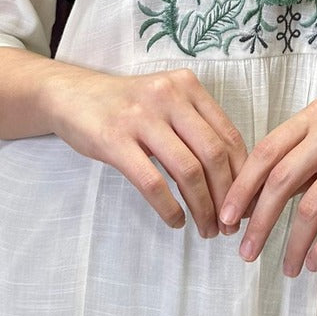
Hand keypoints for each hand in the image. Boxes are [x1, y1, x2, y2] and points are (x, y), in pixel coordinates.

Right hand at [47, 67, 246, 237]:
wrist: (70, 95)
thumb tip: (234, 178)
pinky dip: (169, 207)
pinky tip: (176, 221)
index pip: (229, 135)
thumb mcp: (166, 103)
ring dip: (203, 207)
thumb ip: (196, 128)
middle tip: (229, 225)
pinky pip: (151, 181)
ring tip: (206, 229)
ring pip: (188, 170)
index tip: (246, 204)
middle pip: (214, 154)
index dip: (243, 175)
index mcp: (187, 86)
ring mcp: (140, 116)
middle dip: (227, 196)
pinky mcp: (114, 139)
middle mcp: (168, 95)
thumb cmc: (125, 107)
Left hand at [219, 99, 316, 274]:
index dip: (242, 187)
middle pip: (281, 179)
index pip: (266, 151)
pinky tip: (311, 263)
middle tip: (245, 250)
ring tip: (285, 267)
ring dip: (292, 243)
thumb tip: (248, 203)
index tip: (226, 217)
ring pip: (310, 207)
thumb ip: (294, 162)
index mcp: (314, 116)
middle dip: (259, 220)